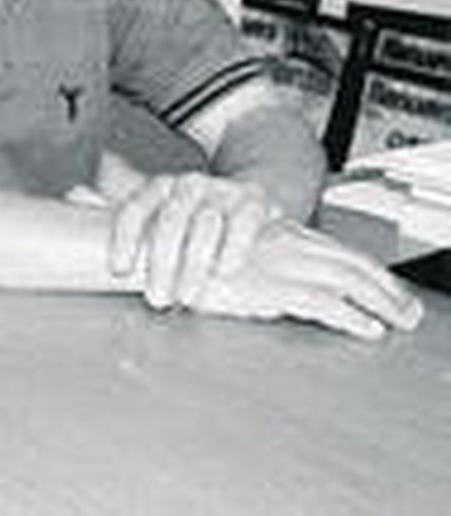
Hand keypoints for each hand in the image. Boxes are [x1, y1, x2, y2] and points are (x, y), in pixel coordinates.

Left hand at [106, 170, 274, 308]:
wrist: (248, 212)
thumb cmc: (192, 224)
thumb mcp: (156, 216)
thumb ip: (119, 208)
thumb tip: (74, 193)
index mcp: (157, 188)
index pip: (134, 210)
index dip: (125, 241)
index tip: (120, 273)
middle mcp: (187, 184)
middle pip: (169, 222)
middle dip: (160, 265)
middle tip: (157, 299)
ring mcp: (222, 190)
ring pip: (204, 224)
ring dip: (194, 265)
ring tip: (189, 298)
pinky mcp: (254, 201)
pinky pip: (242, 223)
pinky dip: (233, 249)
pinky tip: (225, 272)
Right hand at [192, 218, 423, 338]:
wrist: (147, 247)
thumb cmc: (178, 249)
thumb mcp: (222, 246)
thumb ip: (253, 254)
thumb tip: (282, 280)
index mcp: (273, 229)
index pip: (336, 248)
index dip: (370, 270)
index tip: (393, 292)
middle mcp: (281, 240)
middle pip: (349, 261)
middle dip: (386, 288)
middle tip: (410, 310)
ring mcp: (276, 261)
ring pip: (345, 278)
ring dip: (380, 301)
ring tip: (400, 319)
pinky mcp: (266, 285)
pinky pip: (321, 302)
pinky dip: (349, 316)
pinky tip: (368, 327)